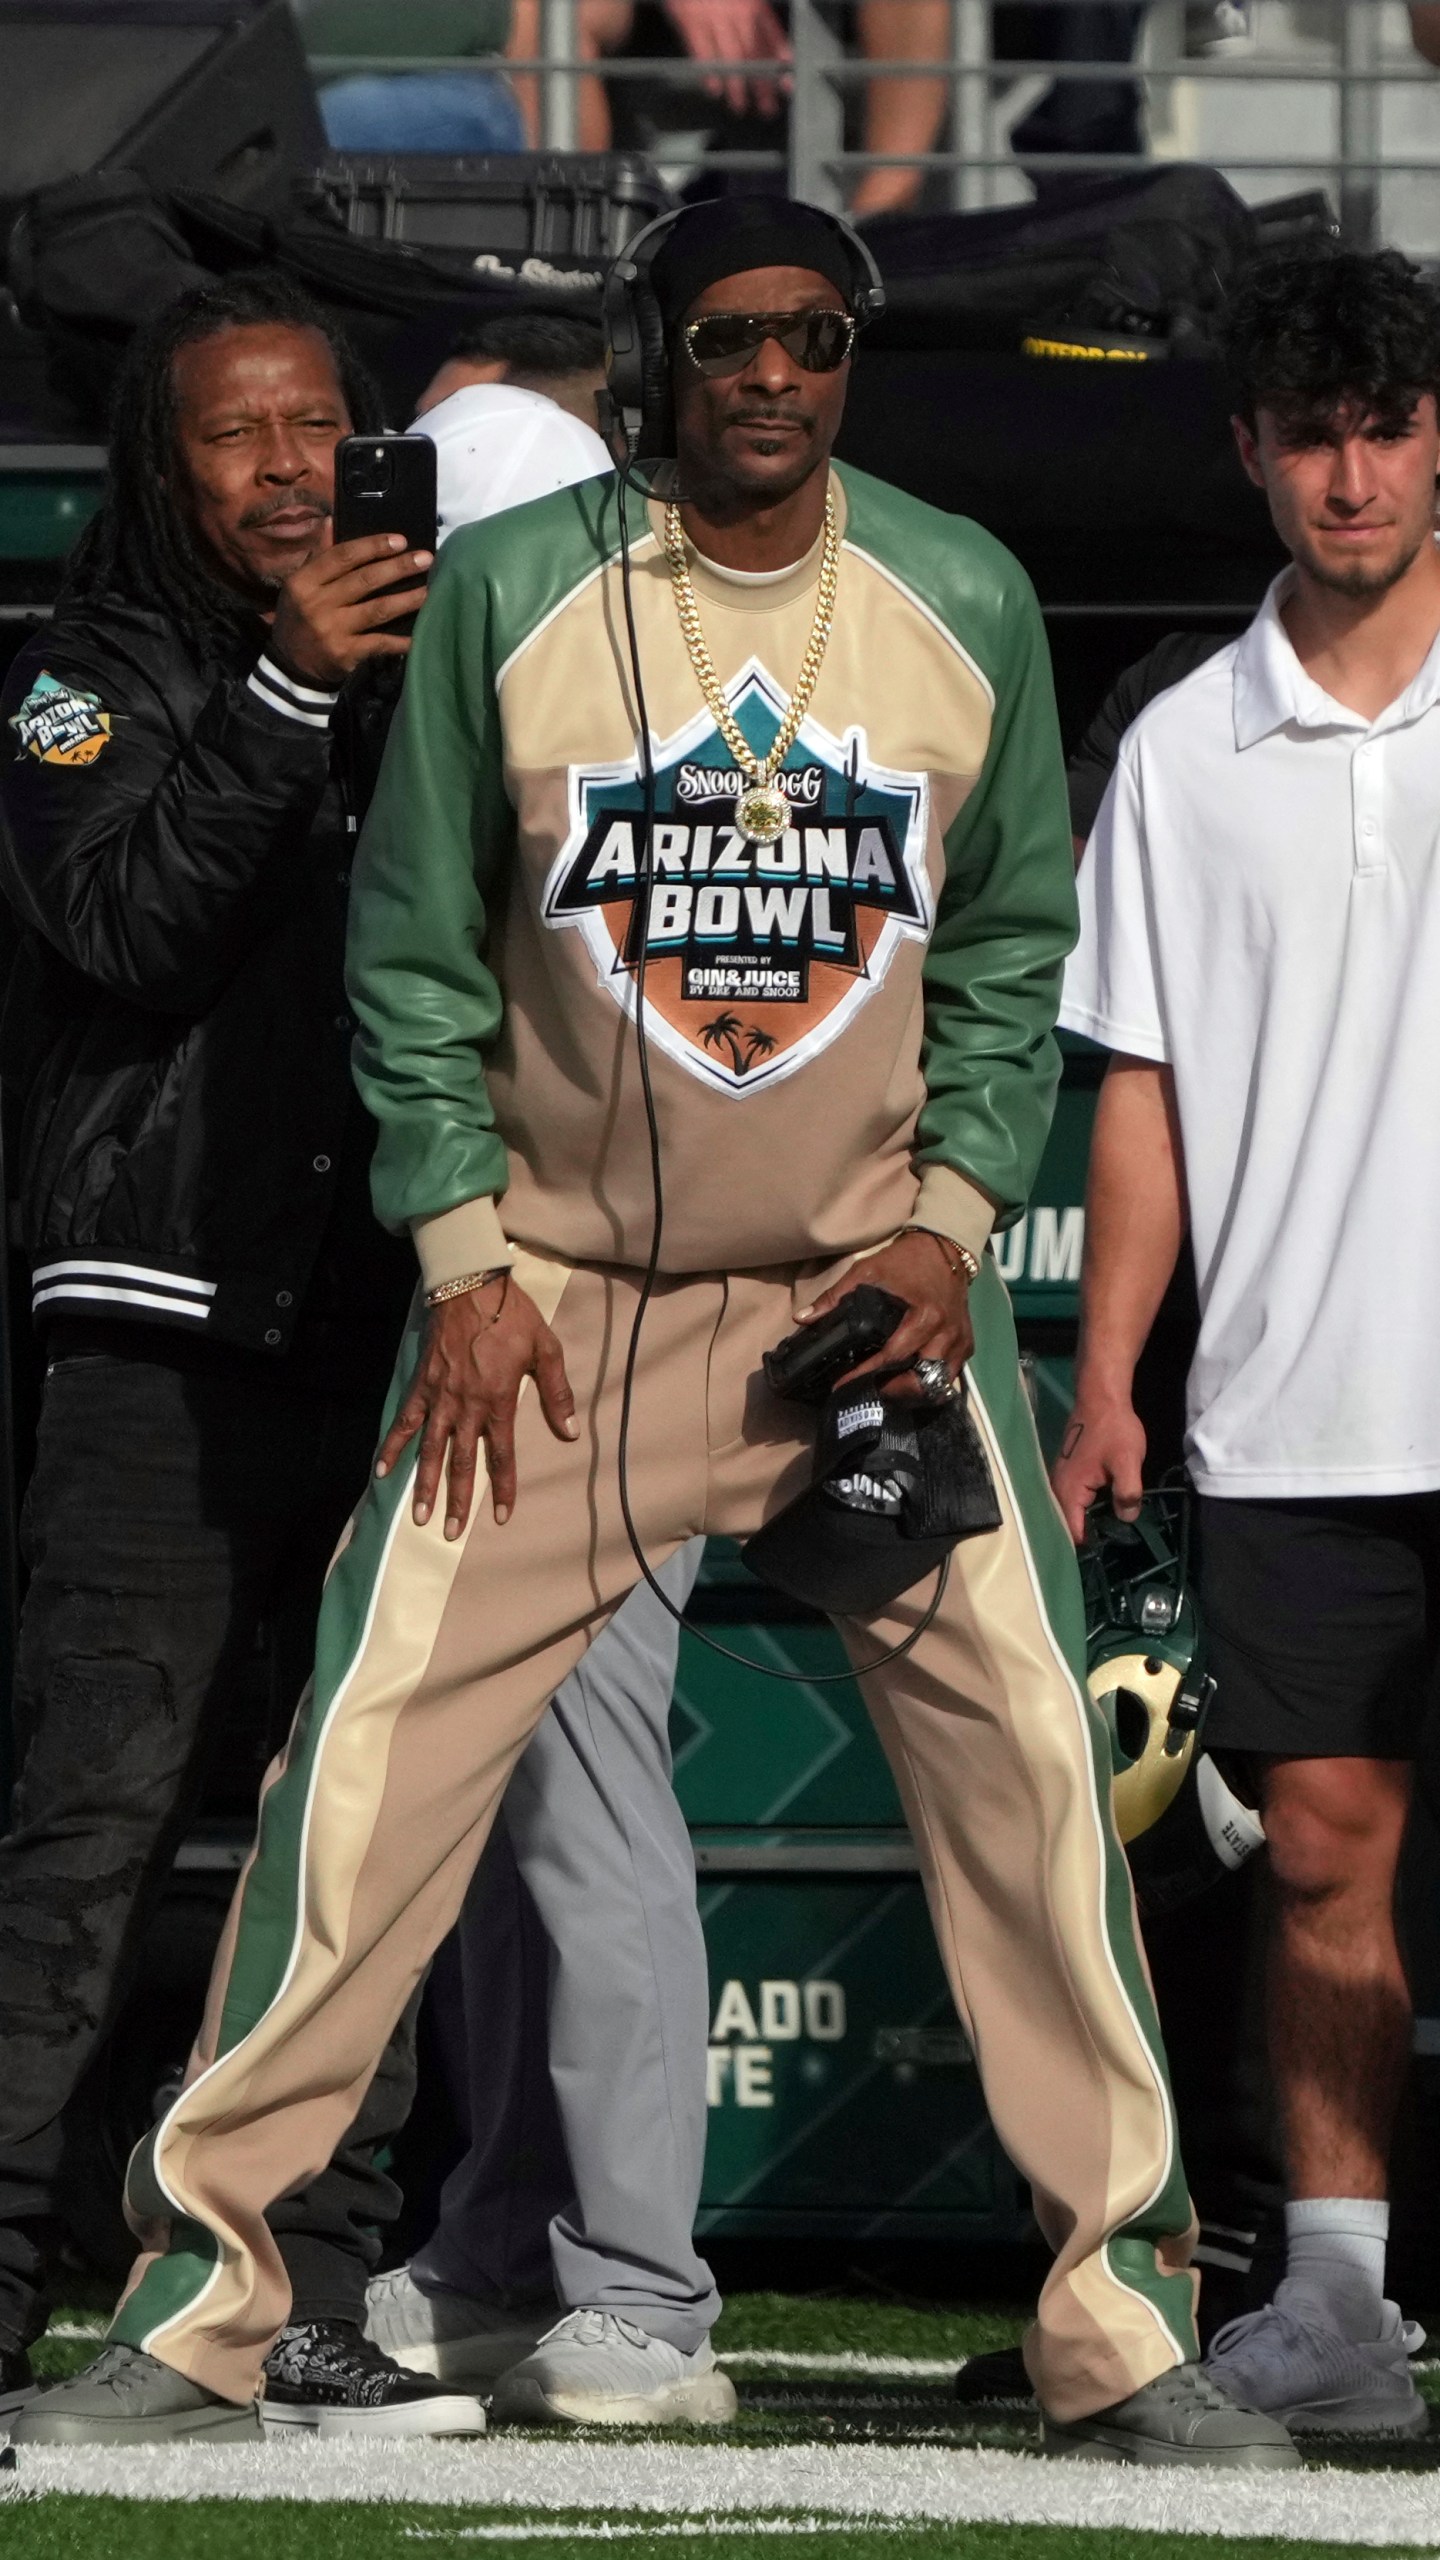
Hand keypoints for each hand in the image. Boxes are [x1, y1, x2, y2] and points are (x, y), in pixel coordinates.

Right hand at [268, 530, 433, 685]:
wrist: (290, 665)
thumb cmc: (300, 617)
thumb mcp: (301, 585)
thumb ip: (321, 556)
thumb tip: (333, 521)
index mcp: (305, 581)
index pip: (343, 556)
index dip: (373, 546)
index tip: (401, 540)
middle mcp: (317, 603)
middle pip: (365, 580)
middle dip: (398, 568)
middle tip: (426, 559)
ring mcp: (332, 630)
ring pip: (377, 609)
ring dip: (407, 599)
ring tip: (429, 590)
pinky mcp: (345, 654)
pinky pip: (379, 643)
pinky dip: (400, 641)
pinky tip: (418, 635)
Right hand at [375, 1276, 577, 1537]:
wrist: (470, 1286)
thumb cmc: (512, 1317)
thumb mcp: (546, 1351)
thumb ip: (557, 1393)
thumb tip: (570, 1431)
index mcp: (498, 1402)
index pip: (502, 1456)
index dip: (504, 1488)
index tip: (503, 1517)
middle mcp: (466, 1407)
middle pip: (462, 1463)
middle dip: (458, 1501)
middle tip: (450, 1532)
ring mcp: (440, 1399)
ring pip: (431, 1451)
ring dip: (425, 1485)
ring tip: (419, 1516)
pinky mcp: (421, 1387)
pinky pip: (404, 1422)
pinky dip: (392, 1447)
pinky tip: (382, 1471)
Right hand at [663, 0, 790, 113]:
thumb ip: (755, 13)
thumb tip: (769, 43)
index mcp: (752, 3)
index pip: (771, 34)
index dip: (780, 59)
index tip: (787, 81)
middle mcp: (737, 11)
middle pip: (754, 52)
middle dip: (762, 82)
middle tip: (768, 107)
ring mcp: (714, 17)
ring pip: (730, 56)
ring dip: (737, 85)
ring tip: (741, 106)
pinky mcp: (690, 21)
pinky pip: (702, 50)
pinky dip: (709, 71)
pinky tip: (715, 89)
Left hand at [797, 1229, 972, 1401]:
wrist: (945, 1248)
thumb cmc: (906, 1260)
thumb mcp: (868, 1271)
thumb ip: (835, 1296)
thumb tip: (802, 1319)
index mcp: (925, 1316)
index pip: (893, 1357)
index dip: (865, 1374)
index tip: (843, 1385)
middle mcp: (946, 1334)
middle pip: (922, 1381)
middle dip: (894, 1392)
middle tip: (869, 1391)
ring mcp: (960, 1341)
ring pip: (940, 1384)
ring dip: (914, 1392)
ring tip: (889, 1389)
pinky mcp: (967, 1344)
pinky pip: (951, 1375)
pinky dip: (931, 1382)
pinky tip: (911, 1380)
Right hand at [1050, 1394, 1146, 1543]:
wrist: (1101, 1397)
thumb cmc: (1113, 1429)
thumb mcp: (1128, 1462)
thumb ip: (1128, 1494)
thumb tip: (1127, 1518)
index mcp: (1068, 1490)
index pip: (1072, 1532)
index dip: (1089, 1546)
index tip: (1109, 1553)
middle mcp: (1058, 1488)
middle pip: (1068, 1525)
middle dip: (1088, 1537)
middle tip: (1115, 1545)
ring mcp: (1061, 1480)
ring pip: (1071, 1512)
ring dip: (1089, 1523)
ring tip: (1112, 1533)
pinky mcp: (1069, 1474)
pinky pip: (1075, 1501)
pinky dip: (1088, 1509)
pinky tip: (1106, 1512)